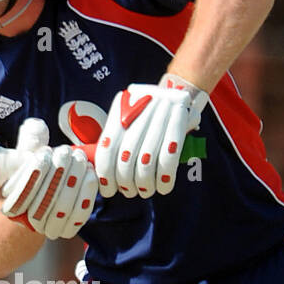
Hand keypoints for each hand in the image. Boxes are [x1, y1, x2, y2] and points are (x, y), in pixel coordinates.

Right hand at [0, 119, 97, 237]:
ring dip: (74, 181)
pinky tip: (90, 174)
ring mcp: (48, 228)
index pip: (21, 195)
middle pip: (45, 202)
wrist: (44, 195)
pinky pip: (79, 215)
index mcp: (10, 208)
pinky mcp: (67, 229)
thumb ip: (28, 144)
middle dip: (58, 173)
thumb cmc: (34, 171)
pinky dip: (86, 193)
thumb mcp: (26, 155)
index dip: (34, 173)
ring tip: (79, 159)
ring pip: (63, 208)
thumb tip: (36, 127)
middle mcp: (27, 223)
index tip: (46, 152)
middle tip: (67, 152)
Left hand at [96, 76, 207, 197]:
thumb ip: (117, 142)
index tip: (109, 190)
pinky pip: (169, 158)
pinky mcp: (180, 118)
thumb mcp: (129, 119)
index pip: (107, 147)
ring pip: (146, 160)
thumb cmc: (149, 114)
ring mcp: (160, 111)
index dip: (106, 174)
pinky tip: (163, 187)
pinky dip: (165, 178)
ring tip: (146, 191)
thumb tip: (103, 177)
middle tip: (130, 191)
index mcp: (121, 107)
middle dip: (126, 182)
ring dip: (145, 183)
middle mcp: (138, 107)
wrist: (179, 92)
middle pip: (126, 157)